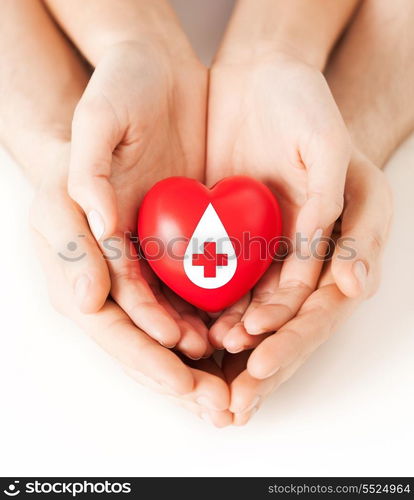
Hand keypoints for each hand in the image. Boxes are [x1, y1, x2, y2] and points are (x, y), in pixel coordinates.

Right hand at [67, 41, 210, 358]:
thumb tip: (93, 288)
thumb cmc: (106, 111)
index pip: (110, 319)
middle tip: (216, 405)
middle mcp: (113, 263)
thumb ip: (81, 201)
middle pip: (143, 332)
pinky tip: (241, 331)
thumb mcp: (89, 140)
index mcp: (82, 251)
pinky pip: (198, 285)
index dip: (143, 351)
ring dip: (202, 351)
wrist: (144, 83)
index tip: (180, 375)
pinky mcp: (179, 240)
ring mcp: (148, 254)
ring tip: (233, 378)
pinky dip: (217, 313)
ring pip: (173, 316)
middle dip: (176, 371)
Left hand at [207, 53, 350, 348]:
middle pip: (280, 327)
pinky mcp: (224, 238)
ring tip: (200, 366)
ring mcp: (262, 252)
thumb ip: (347, 220)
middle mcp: (298, 262)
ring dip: (225, 344)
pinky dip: (199, 308)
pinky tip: (181, 328)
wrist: (262, 83)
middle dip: (257, 366)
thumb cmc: (310, 117)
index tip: (261, 364)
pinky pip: (213, 279)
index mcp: (336, 252)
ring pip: (245, 311)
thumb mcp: (338, 159)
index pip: (318, 313)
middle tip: (229, 403)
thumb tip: (352, 287)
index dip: (293, 341)